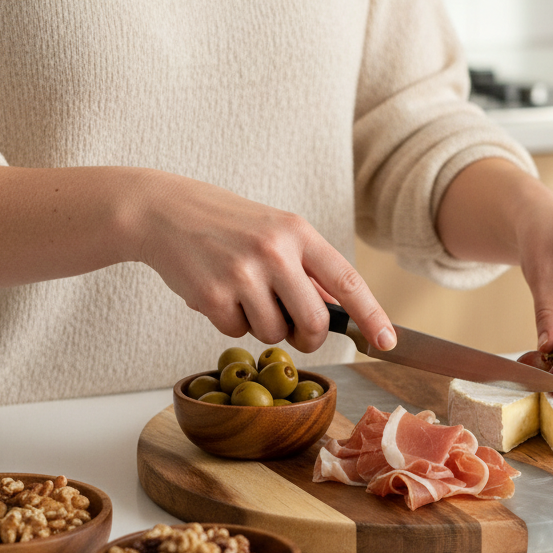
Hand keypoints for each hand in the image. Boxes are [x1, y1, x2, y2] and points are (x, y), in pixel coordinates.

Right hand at [132, 171, 396, 352]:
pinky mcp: (211, 294)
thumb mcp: (274, 231)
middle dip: (308, 337)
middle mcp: (274, 251)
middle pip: (313, 322)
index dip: (372, 315)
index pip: (347, 281)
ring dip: (261, 326)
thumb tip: (338, 310)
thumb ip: (306, 268)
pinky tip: (216, 293)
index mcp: (297, 232)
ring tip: (242, 293)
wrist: (165, 211)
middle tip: (295, 329)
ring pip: (273, 333)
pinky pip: (236, 332)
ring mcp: (242, 273)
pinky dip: (228, 322)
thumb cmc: (226, 224)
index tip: (388, 341)